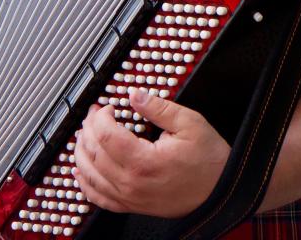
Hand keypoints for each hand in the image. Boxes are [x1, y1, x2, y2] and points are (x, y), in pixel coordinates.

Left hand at [72, 88, 228, 217]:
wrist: (219, 192)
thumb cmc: (208, 161)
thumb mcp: (189, 123)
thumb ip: (158, 108)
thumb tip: (134, 95)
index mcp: (143, 161)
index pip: (104, 135)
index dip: (100, 116)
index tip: (107, 107)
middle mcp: (131, 183)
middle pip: (92, 152)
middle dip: (88, 129)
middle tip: (95, 116)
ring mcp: (129, 197)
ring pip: (88, 175)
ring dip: (81, 152)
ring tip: (85, 135)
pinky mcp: (131, 206)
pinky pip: (97, 198)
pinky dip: (84, 183)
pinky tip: (81, 171)